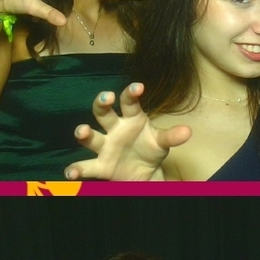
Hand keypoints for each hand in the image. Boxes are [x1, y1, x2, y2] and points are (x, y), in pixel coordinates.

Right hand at [65, 82, 191, 180]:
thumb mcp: (162, 142)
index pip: (129, 102)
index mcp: (131, 118)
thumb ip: (172, 137)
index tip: (138, 87)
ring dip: (84, 133)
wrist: (144, 173)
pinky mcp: (100, 165)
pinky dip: (76, 169)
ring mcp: (105, 146)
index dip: (131, 93)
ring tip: (82, 131)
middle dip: (102, 103)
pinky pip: (86, 166)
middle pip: (104, 112)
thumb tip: (187, 132)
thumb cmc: (150, 149)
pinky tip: (71, 173)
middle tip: (106, 97)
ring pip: (91, 137)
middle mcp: (114, 129)